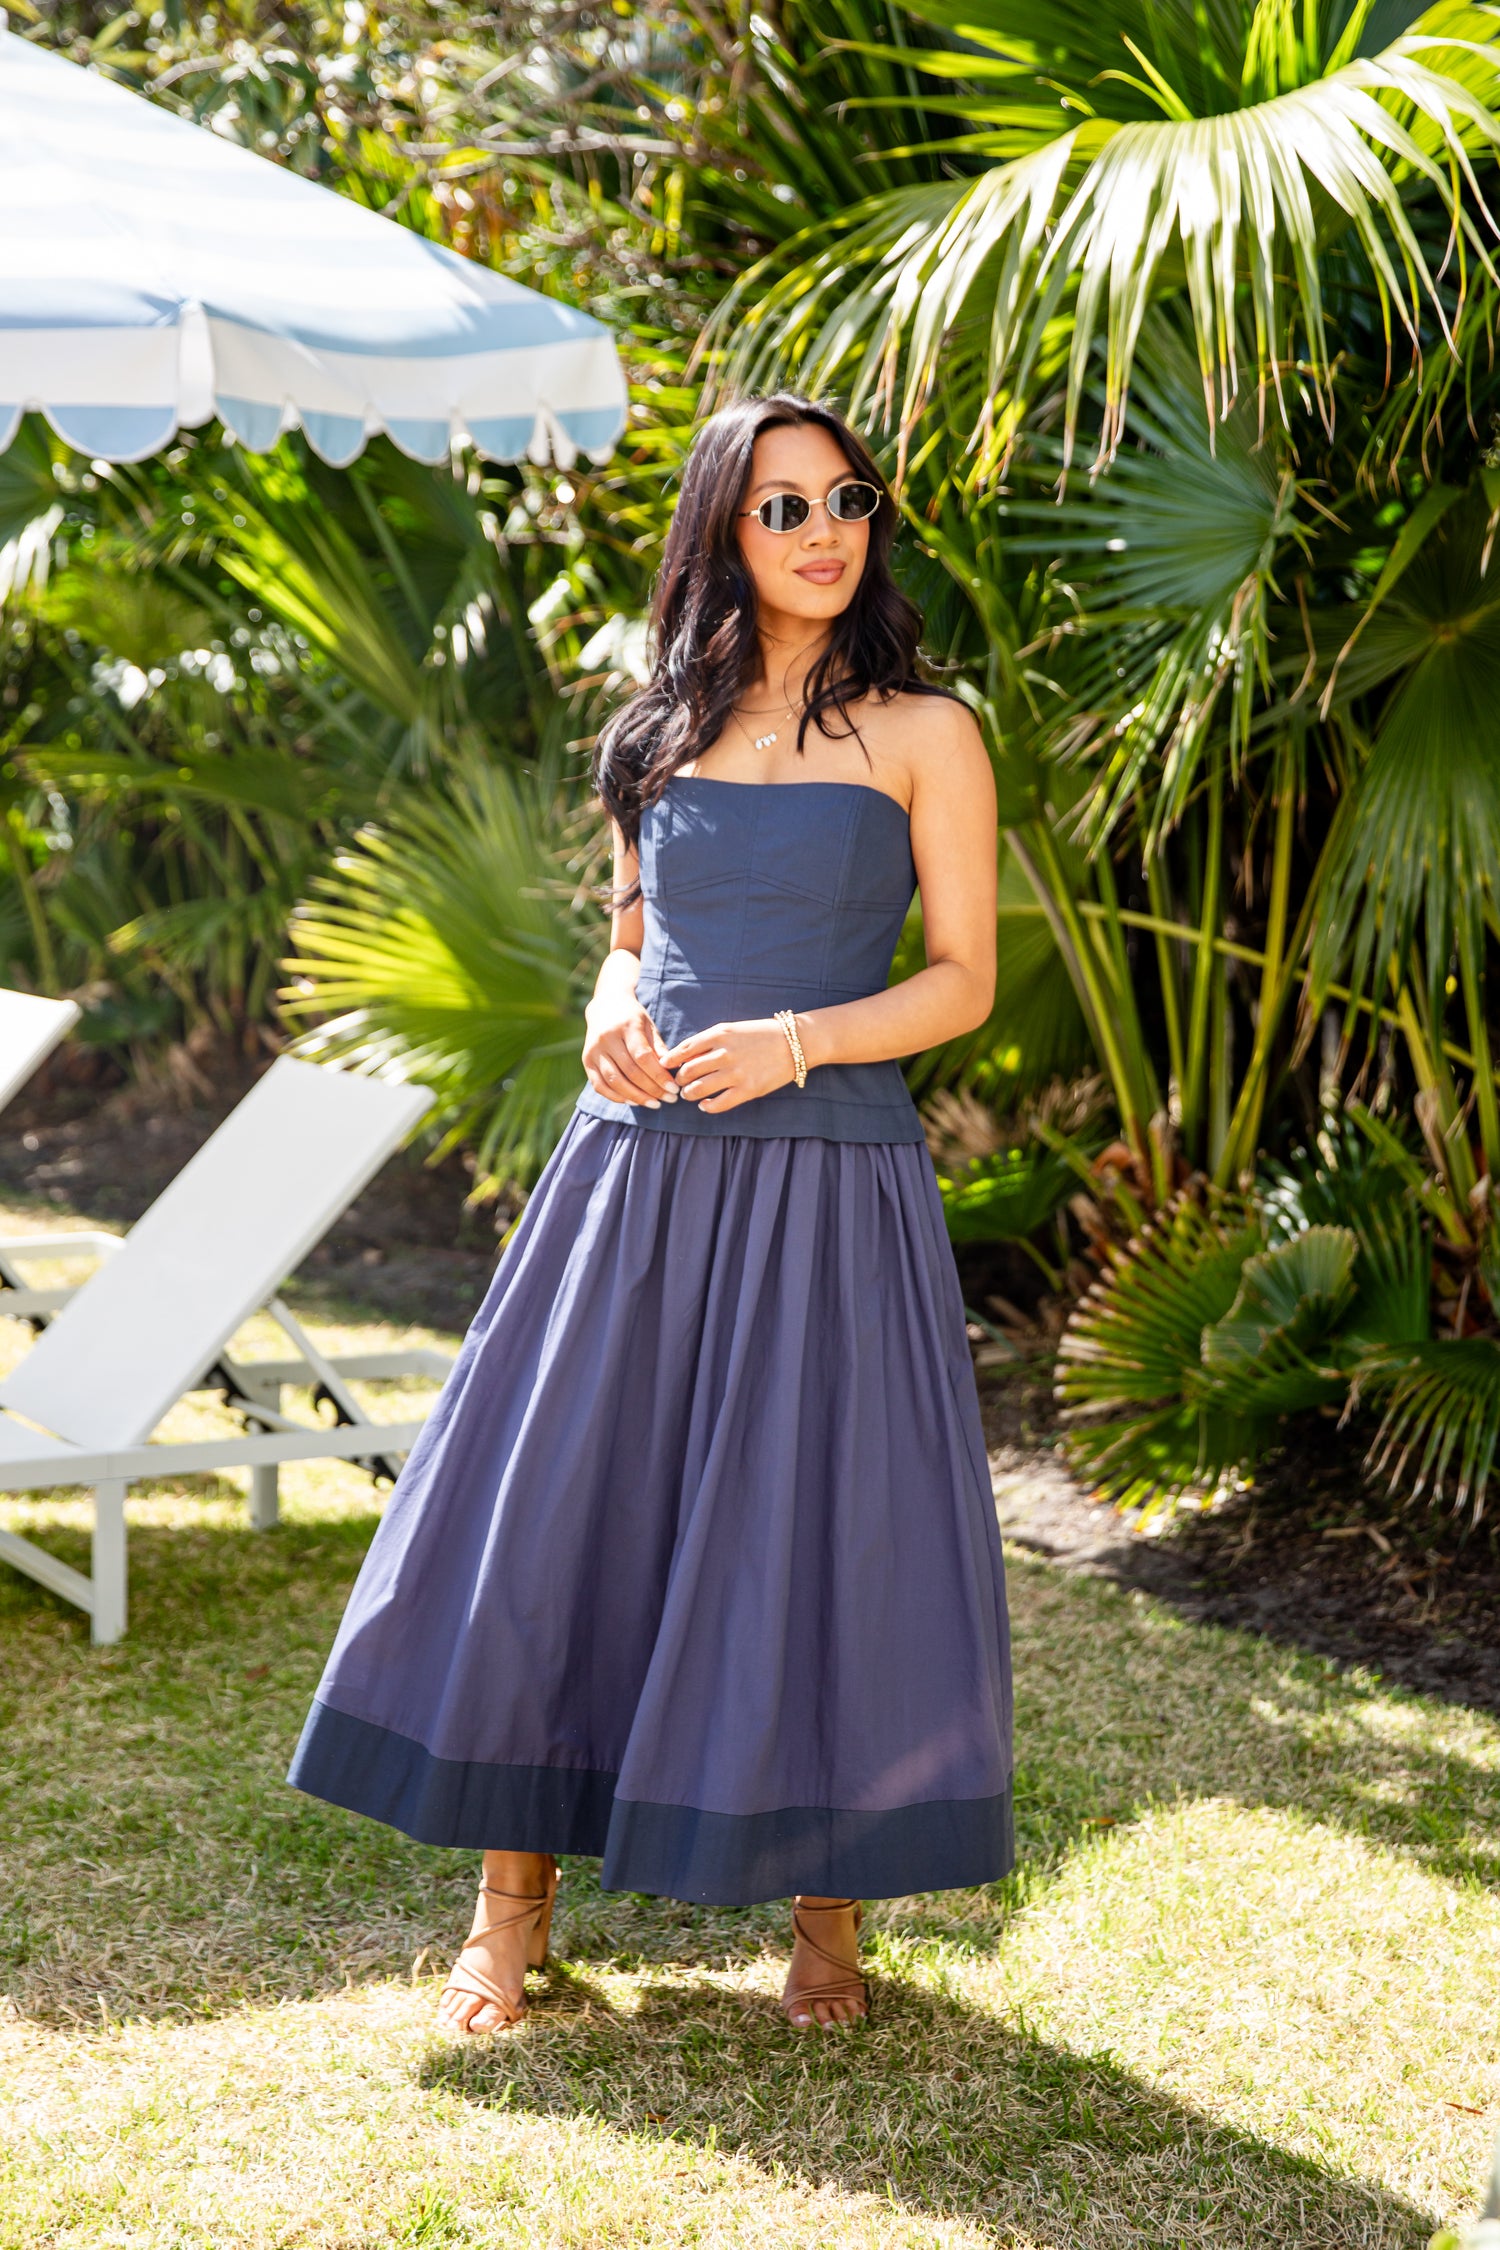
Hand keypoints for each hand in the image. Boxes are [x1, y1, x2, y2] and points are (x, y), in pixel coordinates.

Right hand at [582, 993, 678, 1107]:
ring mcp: (594, 1050)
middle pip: (630, 1071)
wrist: (605, 1004)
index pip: (643, 1057)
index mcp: (626, 1026)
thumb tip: (673, 1070)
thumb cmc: (633, 1017)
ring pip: (614, 1081)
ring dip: (636, 1097)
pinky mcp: (586, 1060)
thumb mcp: (649, 1025)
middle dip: (652, 1089)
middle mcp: (607, 1038)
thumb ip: (659, 1047)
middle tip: (669, 1099)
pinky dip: (616, 1097)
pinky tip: (633, 1101)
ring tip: (654, 1104)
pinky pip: (599, 1085)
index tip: (673, 1089)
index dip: (659, 1076)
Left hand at [662, 1017, 799, 1113]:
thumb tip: (684, 1056)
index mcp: (719, 1034)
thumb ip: (709, 1041)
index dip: (671, 1060)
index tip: (666, 1066)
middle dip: (679, 1079)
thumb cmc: (761, 1034)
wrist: (795, 1043)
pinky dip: (707, 1106)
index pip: (684, 1049)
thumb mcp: (732, 1029)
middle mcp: (725, 1053)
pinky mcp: (748, 1090)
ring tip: (689, 1094)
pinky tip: (705, 1105)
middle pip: (688, 1071)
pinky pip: (718, 1104)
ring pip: (698, 1089)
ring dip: (689, 1094)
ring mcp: (736, 1073)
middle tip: (680, 1083)